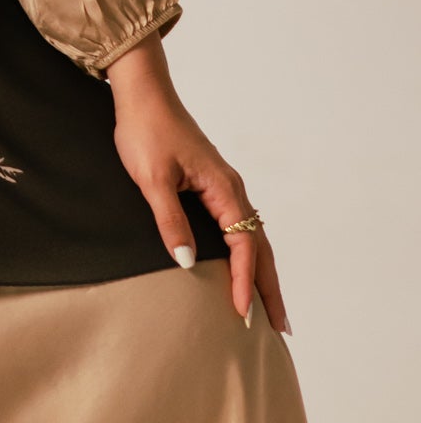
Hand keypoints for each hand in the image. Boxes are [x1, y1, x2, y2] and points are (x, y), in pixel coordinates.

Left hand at [109, 36, 288, 332]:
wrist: (142, 96)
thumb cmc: (145, 131)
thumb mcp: (153, 179)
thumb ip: (170, 220)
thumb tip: (185, 262)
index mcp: (223, 188)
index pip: (243, 245)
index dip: (244, 281)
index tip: (242, 314)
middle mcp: (232, 190)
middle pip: (260, 246)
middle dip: (269, 287)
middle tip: (280, 327)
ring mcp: (224, 188)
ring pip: (252, 239)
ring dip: (262, 273)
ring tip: (270, 309)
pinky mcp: (213, 187)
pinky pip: (238, 228)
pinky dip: (248, 255)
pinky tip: (244, 269)